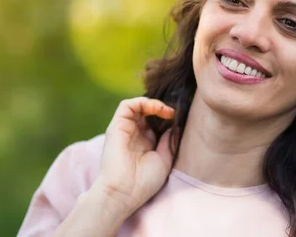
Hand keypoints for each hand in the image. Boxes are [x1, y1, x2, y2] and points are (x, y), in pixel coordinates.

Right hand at [93, 97, 174, 213]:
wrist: (123, 192)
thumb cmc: (144, 182)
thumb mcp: (164, 160)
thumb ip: (169, 142)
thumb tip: (174, 126)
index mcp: (145, 144)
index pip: (156, 123)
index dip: (167, 118)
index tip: (179, 120)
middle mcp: (134, 135)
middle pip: (147, 113)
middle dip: (162, 109)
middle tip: (175, 114)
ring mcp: (124, 130)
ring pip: (137, 106)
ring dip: (154, 103)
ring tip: (167, 111)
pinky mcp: (116, 126)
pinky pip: (126, 105)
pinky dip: (142, 102)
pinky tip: (157, 109)